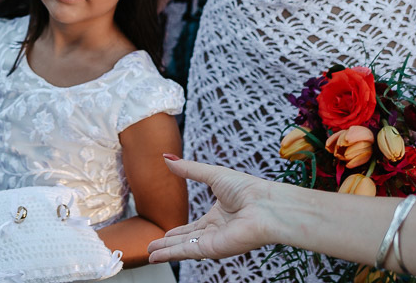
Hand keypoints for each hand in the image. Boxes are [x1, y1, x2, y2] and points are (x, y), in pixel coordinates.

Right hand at [146, 156, 274, 263]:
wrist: (265, 206)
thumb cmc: (247, 189)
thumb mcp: (213, 175)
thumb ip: (188, 169)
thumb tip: (166, 158)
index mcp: (219, 216)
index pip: (193, 227)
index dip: (178, 231)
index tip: (165, 232)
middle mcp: (216, 231)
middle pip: (186, 239)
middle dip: (169, 243)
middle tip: (153, 246)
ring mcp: (214, 242)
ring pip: (184, 248)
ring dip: (166, 251)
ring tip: (149, 254)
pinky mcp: (212, 249)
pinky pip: (187, 252)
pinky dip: (170, 254)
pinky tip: (157, 257)